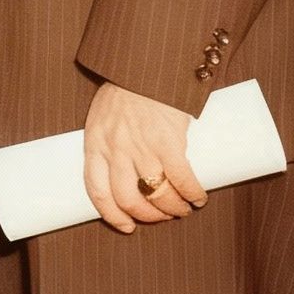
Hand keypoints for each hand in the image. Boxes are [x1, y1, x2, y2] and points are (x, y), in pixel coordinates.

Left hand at [81, 81, 207, 233]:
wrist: (145, 66)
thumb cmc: (124, 91)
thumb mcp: (102, 118)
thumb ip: (109, 143)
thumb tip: (124, 173)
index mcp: (95, 145)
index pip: (97, 192)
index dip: (111, 215)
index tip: (126, 226)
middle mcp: (116, 150)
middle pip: (129, 199)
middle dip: (148, 216)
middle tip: (162, 217)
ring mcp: (142, 147)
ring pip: (157, 194)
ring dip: (173, 209)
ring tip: (183, 209)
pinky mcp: (169, 141)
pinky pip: (182, 179)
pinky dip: (192, 194)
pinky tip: (199, 197)